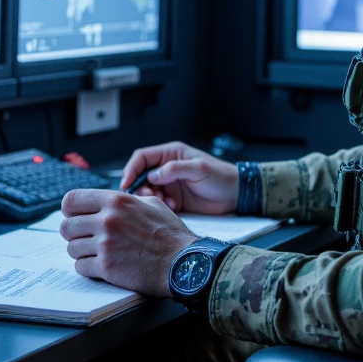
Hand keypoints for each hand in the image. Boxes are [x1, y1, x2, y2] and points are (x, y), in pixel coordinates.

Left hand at [60, 188, 196, 296]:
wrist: (182, 262)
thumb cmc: (170, 234)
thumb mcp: (151, 203)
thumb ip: (125, 200)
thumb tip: (107, 200)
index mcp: (116, 201)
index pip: (71, 200)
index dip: (70, 210)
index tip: (76, 217)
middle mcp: (107, 220)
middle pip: (67, 226)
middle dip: (74, 233)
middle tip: (85, 238)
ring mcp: (105, 244)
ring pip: (72, 248)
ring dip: (82, 252)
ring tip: (97, 253)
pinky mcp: (107, 267)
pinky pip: (80, 267)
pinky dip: (88, 268)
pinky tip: (102, 265)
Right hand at [118, 140, 237, 214]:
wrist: (236, 196)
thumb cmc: (221, 176)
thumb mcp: (199, 169)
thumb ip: (175, 169)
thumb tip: (152, 175)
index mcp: (170, 154)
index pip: (142, 157)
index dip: (131, 169)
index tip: (126, 184)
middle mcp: (167, 168)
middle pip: (141, 175)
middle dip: (140, 187)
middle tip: (149, 196)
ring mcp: (169, 184)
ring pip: (148, 190)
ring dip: (151, 198)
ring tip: (164, 203)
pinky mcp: (173, 199)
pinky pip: (158, 203)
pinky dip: (160, 206)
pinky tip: (173, 207)